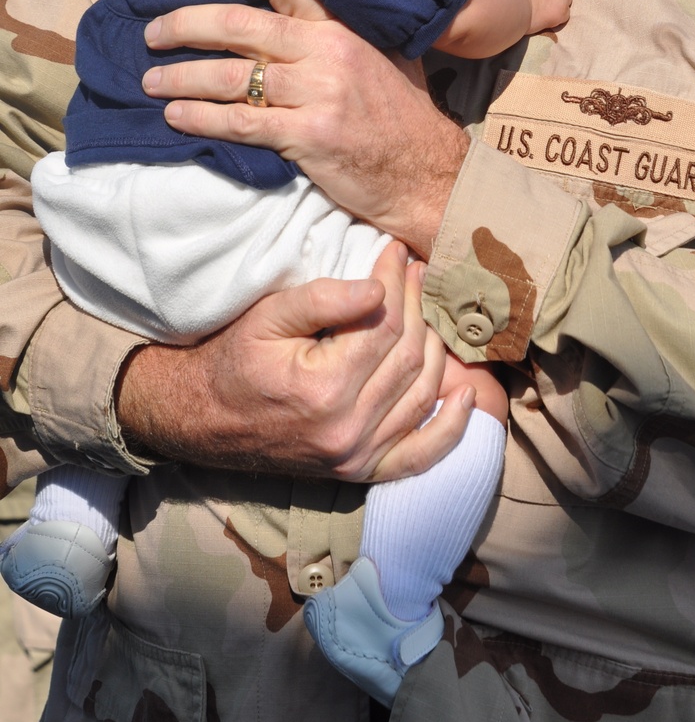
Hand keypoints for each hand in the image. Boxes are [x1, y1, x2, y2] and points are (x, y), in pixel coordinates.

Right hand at [117, 241, 473, 480]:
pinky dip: (449, 431)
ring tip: (427, 309)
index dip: (396, 282)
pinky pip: (419, 455)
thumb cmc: (232, 360)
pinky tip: (467, 397)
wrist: (200, 420)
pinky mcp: (359, 470)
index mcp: (324, 390)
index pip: (385, 324)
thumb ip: (323, 300)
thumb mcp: (267, 318)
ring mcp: (357, 456)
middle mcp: (347, 430)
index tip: (395, 252)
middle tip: (414, 271)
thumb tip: (379, 287)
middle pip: (408, 357)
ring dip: (434, 349)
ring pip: (421, 394)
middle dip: (417, 306)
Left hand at [141, 0, 468, 255]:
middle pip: (239, 25)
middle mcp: (329, 50)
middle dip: (184, 26)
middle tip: (153, 34)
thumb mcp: (384, 55)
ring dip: (181, 77)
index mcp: (343, 24)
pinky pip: (239, 122)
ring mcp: (319, 93)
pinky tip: (176, 116)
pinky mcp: (308, 136)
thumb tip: (291, 10)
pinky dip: (200, 118)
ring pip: (231, 76)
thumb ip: (343, 29)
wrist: (429, 173)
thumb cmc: (402, 116)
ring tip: (151, 81)